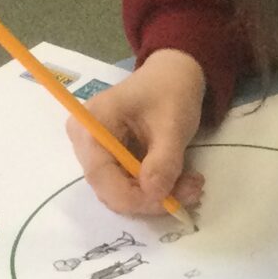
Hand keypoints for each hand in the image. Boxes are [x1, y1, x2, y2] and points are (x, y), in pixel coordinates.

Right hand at [67, 48, 205, 215]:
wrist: (172, 76)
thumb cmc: (169, 92)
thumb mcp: (172, 124)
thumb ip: (163, 160)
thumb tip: (155, 194)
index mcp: (90, 125)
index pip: (101, 176)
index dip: (133, 197)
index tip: (169, 202)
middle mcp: (84, 142)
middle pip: (110, 189)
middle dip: (152, 198)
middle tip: (192, 191)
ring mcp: (95, 153)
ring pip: (122, 192)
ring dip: (159, 196)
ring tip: (193, 185)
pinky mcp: (110, 161)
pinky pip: (129, 185)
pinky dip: (157, 189)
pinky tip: (182, 182)